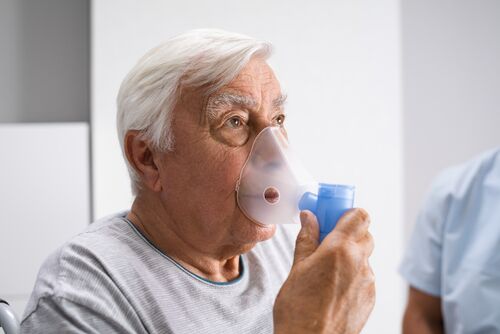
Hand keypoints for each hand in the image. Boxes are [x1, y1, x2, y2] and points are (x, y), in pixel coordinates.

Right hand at [273, 209, 374, 333]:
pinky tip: (333, 287)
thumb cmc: (298, 308)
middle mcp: (359, 263)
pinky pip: (365, 277)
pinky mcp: (370, 299)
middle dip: (349, 233)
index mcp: (340, 249)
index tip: (334, 216)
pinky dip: (353, 275)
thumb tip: (309, 217)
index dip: (348, 213)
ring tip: (327, 269)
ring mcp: (368, 282)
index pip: (359, 216)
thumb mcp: (297, 268)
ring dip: (350, 255)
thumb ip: (307, 239)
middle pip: (365, 234)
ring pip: (364, 257)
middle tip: (328, 240)